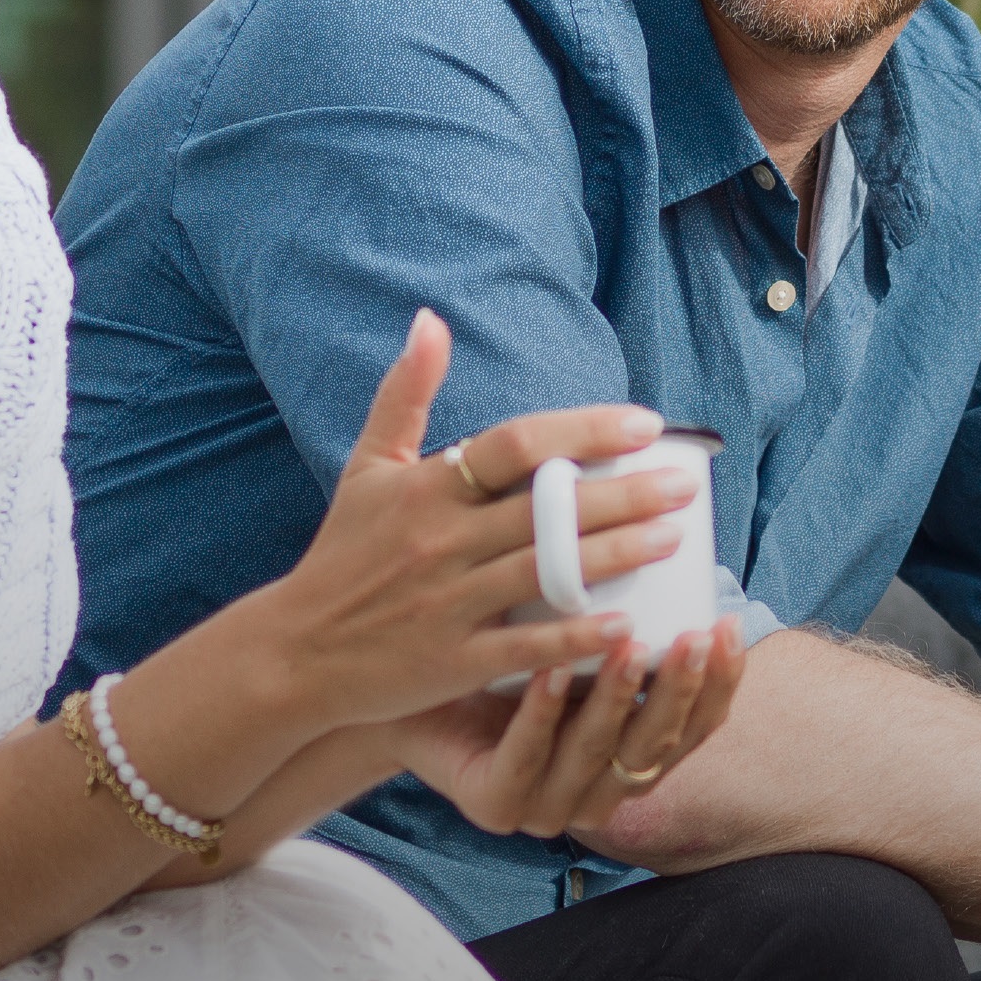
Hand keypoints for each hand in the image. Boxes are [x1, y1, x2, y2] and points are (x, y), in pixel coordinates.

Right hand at [261, 312, 695, 733]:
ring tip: (675, 537)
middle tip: (687, 483)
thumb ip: (404, 393)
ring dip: (617, 555)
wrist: (293, 653)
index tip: (645, 425)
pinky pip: (525, 648)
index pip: (516, 446)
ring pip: (547, 573)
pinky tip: (628, 628)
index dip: (582, 432)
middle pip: (546, 509)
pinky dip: (575, 638)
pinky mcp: (452, 661)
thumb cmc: (341, 555)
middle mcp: (439, 541)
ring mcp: (447, 603)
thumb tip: (429, 319)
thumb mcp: (366, 466)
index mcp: (425, 488)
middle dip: (624, 494)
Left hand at [398, 623, 744, 839]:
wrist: (407, 688)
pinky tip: (551, 667)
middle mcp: (597, 788)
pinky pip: (524, 759)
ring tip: (628, 643)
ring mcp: (545, 805)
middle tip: (692, 636)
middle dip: (677, 691)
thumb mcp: (574, 632)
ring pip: (595, 755)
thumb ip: (621, 608)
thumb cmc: (501, 651)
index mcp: (630, 752)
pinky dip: (541, 712)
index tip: (728, 625)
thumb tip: (668, 520)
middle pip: (654, 747)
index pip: (694, 726)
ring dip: (615, 698)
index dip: (718, 683)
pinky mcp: (493, 804)